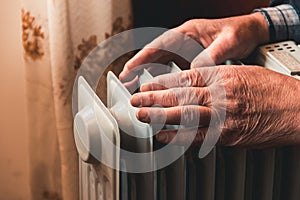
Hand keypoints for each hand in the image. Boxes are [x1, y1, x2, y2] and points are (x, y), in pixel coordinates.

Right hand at [119, 12, 268, 82]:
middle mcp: (182, 41)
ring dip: (147, 75)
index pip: (159, 44)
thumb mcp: (228, 42)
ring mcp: (185, 51)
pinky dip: (161, 79)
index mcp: (188, 32)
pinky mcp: (189, 59)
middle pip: (154, 55)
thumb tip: (195, 72)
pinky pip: (171, 69)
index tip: (129, 69)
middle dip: (138, 67)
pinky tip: (157, 90)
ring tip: (135, 89)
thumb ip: (211, 56)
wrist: (251, 33)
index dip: (142, 57)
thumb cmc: (240, 32)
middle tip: (124, 82)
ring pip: (160, 63)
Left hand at [130, 66, 299, 147]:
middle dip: (155, 98)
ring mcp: (223, 116)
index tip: (147, 85)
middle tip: (137, 100)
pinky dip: (179, 137)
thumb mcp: (242, 73)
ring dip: (161, 117)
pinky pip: (198, 137)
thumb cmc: (272, 89)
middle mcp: (220, 95)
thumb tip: (194, 83)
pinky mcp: (228, 135)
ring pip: (185, 115)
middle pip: (180, 96)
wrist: (296, 109)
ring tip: (143, 116)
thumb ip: (216, 78)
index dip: (162, 82)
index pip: (184, 78)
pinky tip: (164, 136)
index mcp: (222, 77)